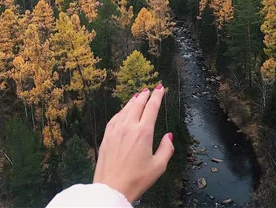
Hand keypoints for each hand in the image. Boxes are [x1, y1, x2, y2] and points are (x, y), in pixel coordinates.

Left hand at [93, 84, 173, 202]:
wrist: (111, 188)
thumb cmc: (136, 179)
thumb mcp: (158, 166)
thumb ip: (166, 148)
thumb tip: (168, 136)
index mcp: (143, 132)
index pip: (152, 108)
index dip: (157, 96)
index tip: (161, 88)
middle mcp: (128, 127)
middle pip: (137, 104)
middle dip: (145, 95)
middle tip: (150, 89)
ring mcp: (115, 130)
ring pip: (125, 109)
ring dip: (133, 100)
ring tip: (138, 96)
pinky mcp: (107, 136)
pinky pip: (115, 117)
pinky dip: (122, 110)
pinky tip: (123, 111)